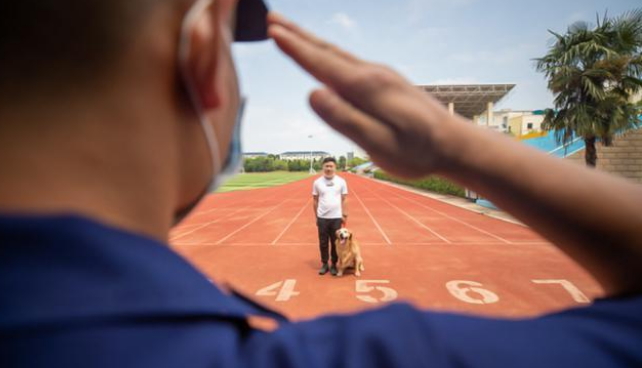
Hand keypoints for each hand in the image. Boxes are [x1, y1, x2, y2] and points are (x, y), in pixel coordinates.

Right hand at [267, 13, 462, 178]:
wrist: (454, 143)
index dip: (295, 48)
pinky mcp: (386, 81)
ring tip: (290, 32)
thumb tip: (312, 93)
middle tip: (272, 19)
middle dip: (297, 35)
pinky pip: (349, 61)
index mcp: (366, 87)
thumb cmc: (416, 151)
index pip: (321, 63)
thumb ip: (345, 119)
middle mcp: (372, 73)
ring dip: (312, 41)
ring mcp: (381, 75)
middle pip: (327, 50)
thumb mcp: (378, 143)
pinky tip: (325, 57)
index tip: (271, 31)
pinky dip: (329, 53)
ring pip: (338, 53)